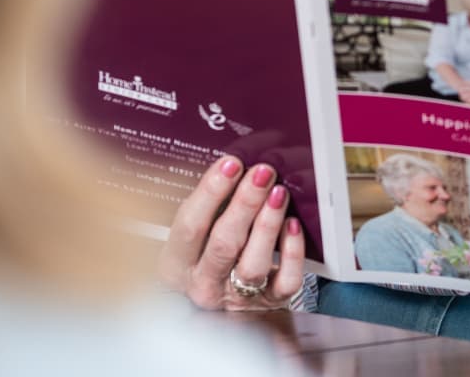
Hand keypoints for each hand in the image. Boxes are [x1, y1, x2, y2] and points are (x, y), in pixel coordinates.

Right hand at [157, 156, 305, 310]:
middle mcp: (204, 284)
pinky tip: (292, 225)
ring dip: (268, 224)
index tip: (230, 164)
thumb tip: (233, 165)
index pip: (190, 227)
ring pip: (253, 264)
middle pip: (223, 243)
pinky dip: (292, 252)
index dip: (210, 192)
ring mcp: (236, 297)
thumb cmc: (205, 256)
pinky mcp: (269, 303)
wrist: (223, 305)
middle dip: (245, 202)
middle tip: (262, 173)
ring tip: (279, 193)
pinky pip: (285, 280)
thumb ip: (207, 206)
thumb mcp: (194, 235)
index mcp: (176, 265)